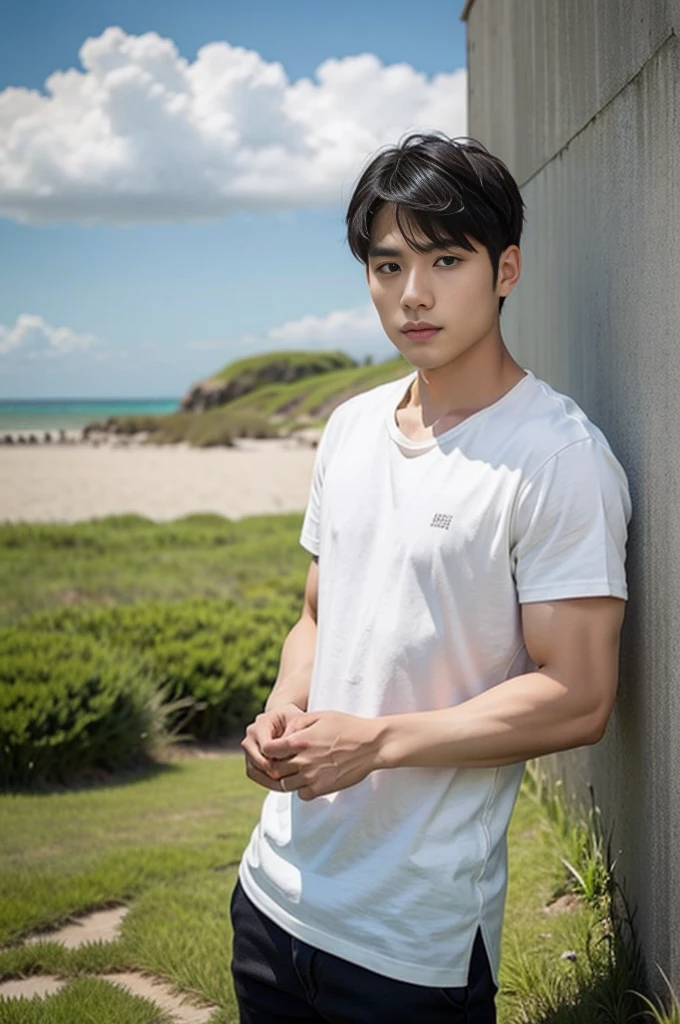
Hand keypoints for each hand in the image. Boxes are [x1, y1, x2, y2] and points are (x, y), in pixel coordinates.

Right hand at [241, 703, 307, 791]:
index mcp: (260, 724)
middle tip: (291, 778)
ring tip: (288, 783)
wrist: (284, 719)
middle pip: (257, 760)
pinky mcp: (250, 759)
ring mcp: (248, 749)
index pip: (266, 747)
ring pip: (253, 770)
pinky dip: (267, 782)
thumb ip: (294, 734)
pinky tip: (283, 784)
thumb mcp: (297, 721)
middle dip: (274, 771)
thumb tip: (289, 750)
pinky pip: (254, 775)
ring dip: (269, 780)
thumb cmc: (293, 719)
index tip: (295, 764)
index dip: (279, 758)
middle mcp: (250, 736)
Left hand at [259, 710, 383, 800]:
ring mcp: (311, 777)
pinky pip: (301, 794)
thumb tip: (282, 736)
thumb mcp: (319, 716)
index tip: (277, 747)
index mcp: (299, 741)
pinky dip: (302, 789)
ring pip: (285, 784)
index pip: (268, 750)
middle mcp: (302, 761)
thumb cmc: (346, 726)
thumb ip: (296, 724)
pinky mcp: (322, 789)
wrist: (371, 745)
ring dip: (289, 777)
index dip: (270, 749)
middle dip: (277, 764)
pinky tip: (311, 778)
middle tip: (288, 759)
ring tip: (300, 768)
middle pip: (275, 769)